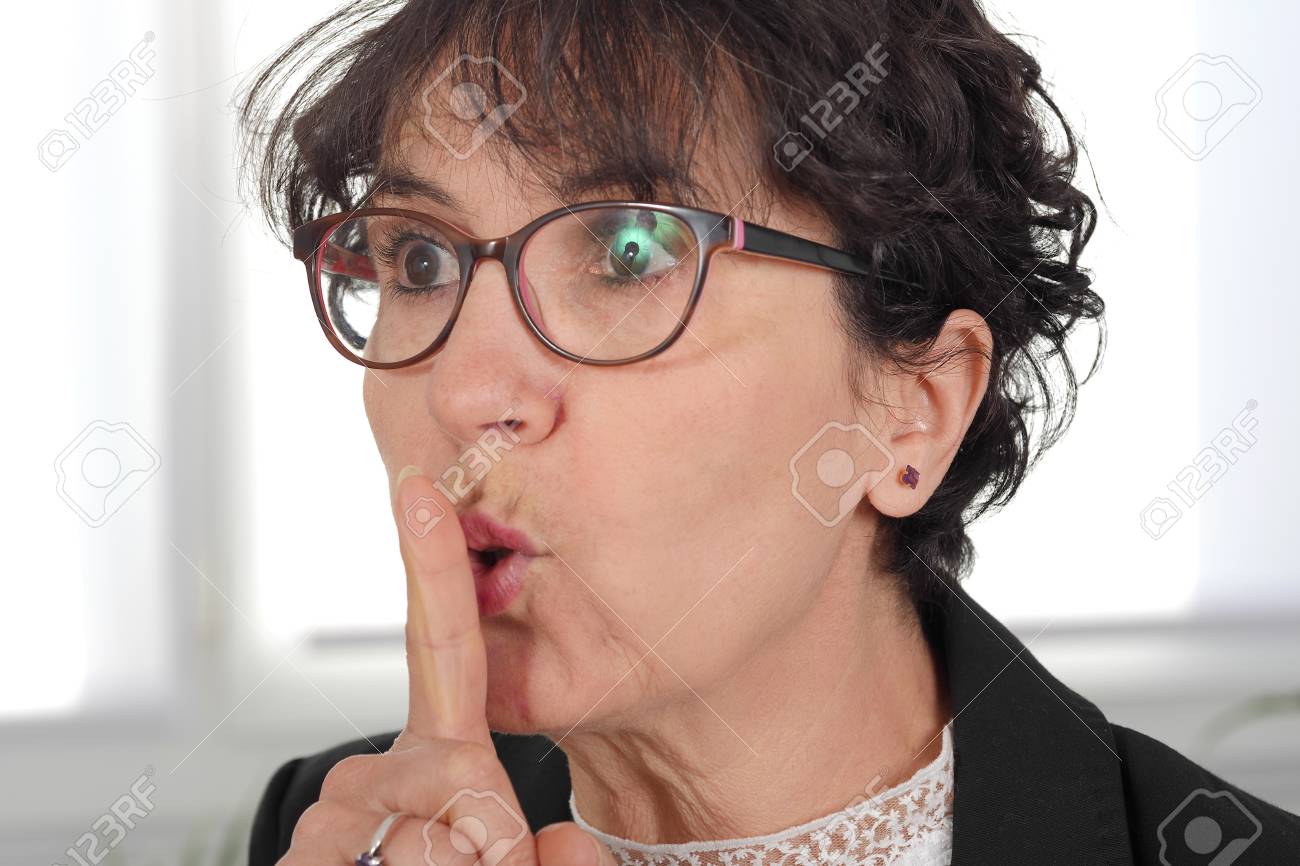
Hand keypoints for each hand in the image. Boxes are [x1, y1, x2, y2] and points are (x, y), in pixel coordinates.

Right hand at [277, 468, 615, 865]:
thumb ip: (562, 863)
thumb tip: (542, 837)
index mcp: (446, 754)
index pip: (445, 649)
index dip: (433, 567)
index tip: (422, 489)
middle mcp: (382, 769)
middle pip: (466, 789)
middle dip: (493, 847)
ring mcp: (338, 815)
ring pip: (431, 847)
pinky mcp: (305, 856)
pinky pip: (372, 864)